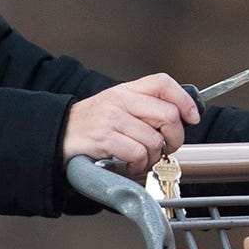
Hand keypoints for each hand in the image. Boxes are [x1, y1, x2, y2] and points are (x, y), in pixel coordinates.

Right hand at [62, 73, 197, 176]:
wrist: (56, 134)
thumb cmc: (90, 125)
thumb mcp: (116, 106)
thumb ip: (143, 108)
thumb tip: (179, 119)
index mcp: (126, 90)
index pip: (163, 83)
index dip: (185, 100)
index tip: (192, 117)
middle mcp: (120, 100)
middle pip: (168, 114)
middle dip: (175, 138)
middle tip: (167, 148)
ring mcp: (112, 118)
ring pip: (155, 140)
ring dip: (153, 158)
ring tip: (142, 160)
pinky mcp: (105, 138)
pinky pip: (138, 154)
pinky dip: (139, 166)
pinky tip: (130, 165)